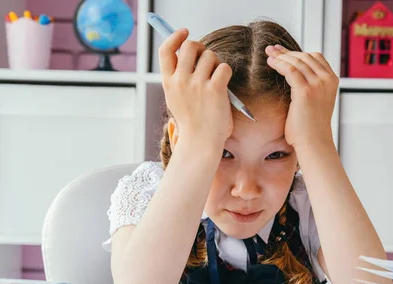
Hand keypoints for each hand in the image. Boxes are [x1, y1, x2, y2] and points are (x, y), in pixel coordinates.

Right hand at [159, 29, 233, 149]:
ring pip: (211, 55)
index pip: (166, 50)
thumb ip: (178, 78)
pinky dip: (226, 73)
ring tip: (215, 79)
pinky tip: (223, 86)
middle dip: (202, 49)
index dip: (175, 37)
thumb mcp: (176, 98)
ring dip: (216, 63)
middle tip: (207, 61)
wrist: (201, 142)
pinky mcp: (215, 89)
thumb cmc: (193, 122)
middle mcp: (181, 80)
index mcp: (168, 82)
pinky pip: (224, 67)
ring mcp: (197, 84)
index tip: (184, 32)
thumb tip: (186, 54)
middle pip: (191, 46)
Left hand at [265, 45, 338, 148]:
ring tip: (269, 55)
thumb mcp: (317, 100)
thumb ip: (311, 85)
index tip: (283, 51)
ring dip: (280, 56)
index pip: (315, 57)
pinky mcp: (305, 91)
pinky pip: (290, 70)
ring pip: (297, 61)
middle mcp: (327, 80)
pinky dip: (279, 64)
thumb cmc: (311, 126)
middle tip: (272, 49)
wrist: (313, 142)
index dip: (297, 52)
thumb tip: (295, 74)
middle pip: (305, 57)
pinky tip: (270, 63)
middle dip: (286, 52)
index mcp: (332, 80)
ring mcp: (318, 84)